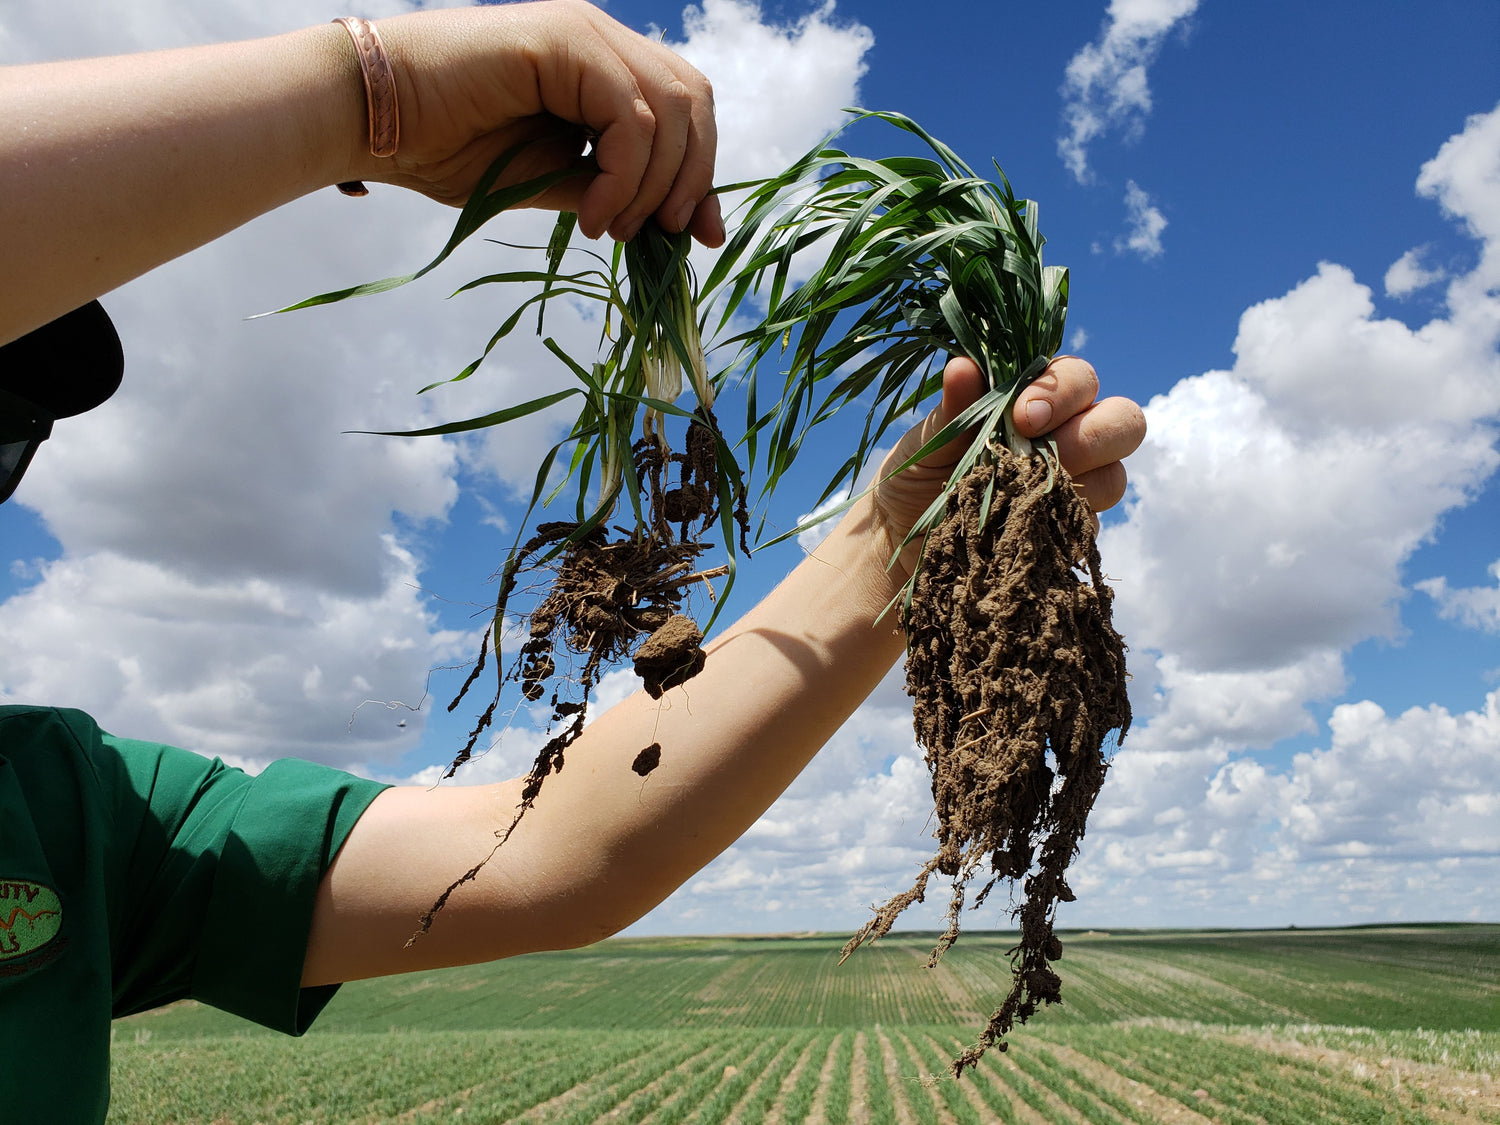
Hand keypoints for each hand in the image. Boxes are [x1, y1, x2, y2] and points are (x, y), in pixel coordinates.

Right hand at [350, 2, 723, 245]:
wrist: (377, 121)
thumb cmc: (448, 147)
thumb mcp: (554, 181)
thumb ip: (612, 187)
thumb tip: (675, 222)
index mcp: (604, 66)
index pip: (688, 108)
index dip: (702, 171)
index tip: (697, 235)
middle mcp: (601, 39)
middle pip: (694, 102)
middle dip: (691, 178)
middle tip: (658, 233)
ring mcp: (584, 32)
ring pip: (670, 110)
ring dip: (651, 186)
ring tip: (610, 226)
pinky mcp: (563, 40)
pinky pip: (631, 116)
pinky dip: (623, 175)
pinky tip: (592, 213)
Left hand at [873, 355, 1146, 576]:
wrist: (904, 542)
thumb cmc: (917, 475)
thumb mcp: (928, 441)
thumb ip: (954, 409)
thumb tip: (964, 367)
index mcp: (1038, 399)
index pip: (1079, 378)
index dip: (1062, 391)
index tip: (1023, 415)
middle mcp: (1068, 437)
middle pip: (1122, 421)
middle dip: (1090, 431)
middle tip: (1036, 449)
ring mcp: (1074, 487)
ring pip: (1115, 475)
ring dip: (1081, 479)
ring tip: (1024, 490)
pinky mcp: (1067, 532)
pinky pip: (1088, 525)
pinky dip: (1061, 521)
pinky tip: (1022, 523)